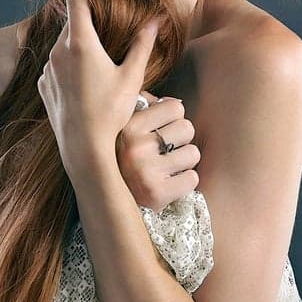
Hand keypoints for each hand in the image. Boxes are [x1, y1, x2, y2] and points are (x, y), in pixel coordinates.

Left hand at [37, 0, 161, 176]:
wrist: (84, 147)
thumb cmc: (111, 111)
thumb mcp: (132, 77)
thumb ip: (142, 44)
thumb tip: (157, 19)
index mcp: (80, 42)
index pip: (75, 0)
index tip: (100, 5)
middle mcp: (58, 51)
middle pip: (70, 23)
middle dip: (86, 27)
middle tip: (107, 42)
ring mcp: (47, 68)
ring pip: (61, 46)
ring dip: (76, 50)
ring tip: (96, 69)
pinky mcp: (43, 85)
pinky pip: (54, 66)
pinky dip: (66, 69)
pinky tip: (83, 87)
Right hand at [116, 91, 200, 211]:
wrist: (108, 199)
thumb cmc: (123, 157)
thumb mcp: (125, 127)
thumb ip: (146, 107)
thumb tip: (174, 102)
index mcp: (129, 126)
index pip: (176, 108)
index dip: (172, 120)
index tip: (160, 131)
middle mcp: (135, 147)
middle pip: (187, 128)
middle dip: (180, 140)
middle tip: (164, 152)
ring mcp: (145, 171)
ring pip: (193, 153)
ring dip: (184, 162)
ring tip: (165, 168)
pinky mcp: (156, 194)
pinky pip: (192, 178)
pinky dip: (184, 182)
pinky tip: (168, 184)